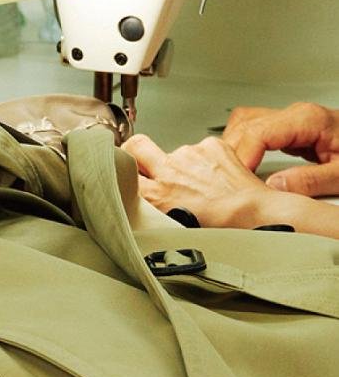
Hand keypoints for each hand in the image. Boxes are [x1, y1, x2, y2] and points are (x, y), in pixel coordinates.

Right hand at [122, 134, 278, 228]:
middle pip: (135, 145)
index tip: (119, 172)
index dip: (119, 170)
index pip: (120, 170)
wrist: (258, 218)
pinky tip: (216, 176)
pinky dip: (206, 159)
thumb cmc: (223, 230)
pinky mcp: (212, 145)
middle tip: (142, 162)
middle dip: (134, 151)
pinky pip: (201, 148)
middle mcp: (169, 169)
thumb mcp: (173, 227)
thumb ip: (152, 209)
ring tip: (200, 184)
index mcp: (156, 194)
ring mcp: (191, 154)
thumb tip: (141, 202)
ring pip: (174, 150)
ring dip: (181, 162)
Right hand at [223, 103, 338, 196]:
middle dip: (232, 152)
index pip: (258, 133)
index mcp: (308, 120)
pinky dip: (244, 145)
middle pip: (245, 125)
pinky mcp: (291, 129)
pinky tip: (244, 162)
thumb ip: (310, 181)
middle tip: (229, 179)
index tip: (237, 178)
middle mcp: (296, 115)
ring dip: (235, 146)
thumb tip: (275, 186)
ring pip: (246, 123)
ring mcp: (292, 119)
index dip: (241, 157)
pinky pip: (256, 130)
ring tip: (232, 171)